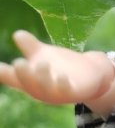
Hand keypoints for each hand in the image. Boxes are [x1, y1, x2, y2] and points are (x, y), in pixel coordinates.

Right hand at [0, 31, 114, 104]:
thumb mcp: (44, 55)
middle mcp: (41, 89)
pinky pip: (67, 92)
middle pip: (28, 85)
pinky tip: (62, 76)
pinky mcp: (74, 93)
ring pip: (46, 90)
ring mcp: (57, 93)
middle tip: (18, 63)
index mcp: (31, 80)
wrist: (92, 73)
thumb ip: (30, 47)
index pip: (14, 78)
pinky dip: (63, 85)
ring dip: (43, 78)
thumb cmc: (62, 65)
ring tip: (42, 64)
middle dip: (23, 75)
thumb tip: (17, 33)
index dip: (5, 74)